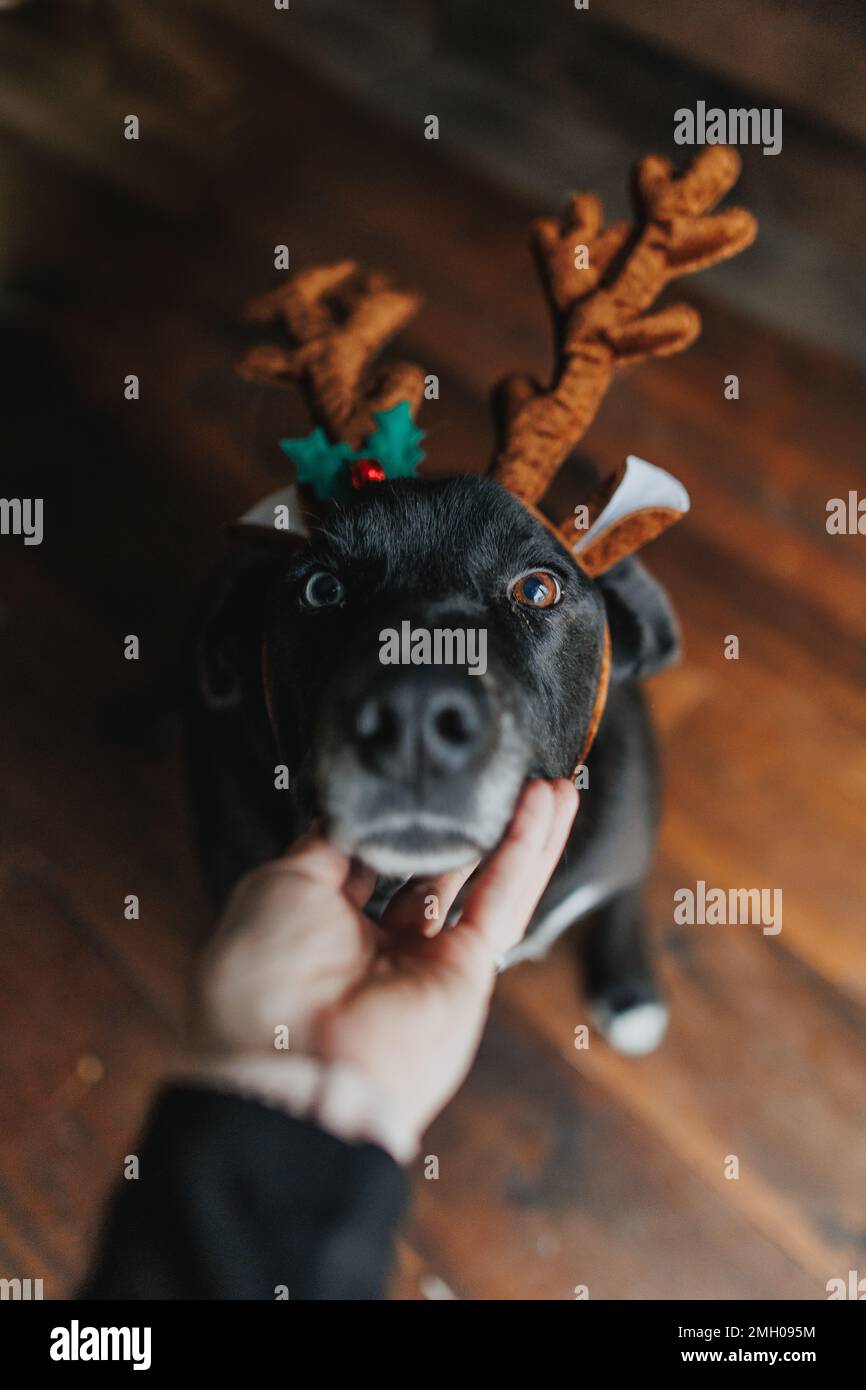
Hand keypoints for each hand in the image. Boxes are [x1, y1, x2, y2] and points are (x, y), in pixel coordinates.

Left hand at [189, 778, 577, 1158]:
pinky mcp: (466, 975)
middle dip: (470, 827)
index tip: (421, 777)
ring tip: (550, 784)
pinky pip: (501, 901)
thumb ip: (323, 845)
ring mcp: (426, 965)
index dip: (400, 822)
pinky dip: (526, 851)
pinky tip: (546, 806)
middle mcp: (377, 951)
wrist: (293, 1061)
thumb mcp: (278, 885)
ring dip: (519, 832)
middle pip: (438, 873)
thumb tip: (349, 814)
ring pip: (483, 884)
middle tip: (499, 779)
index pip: (372, 864)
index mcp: (322, 930)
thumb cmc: (264, 981)